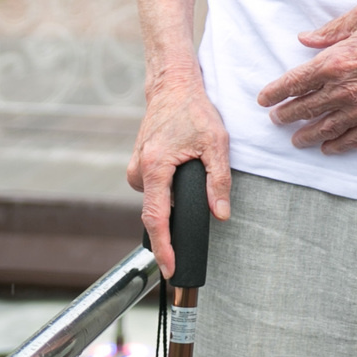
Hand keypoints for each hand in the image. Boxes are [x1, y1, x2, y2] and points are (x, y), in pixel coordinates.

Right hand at [125, 66, 229, 279]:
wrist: (172, 87)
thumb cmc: (194, 111)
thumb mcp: (216, 144)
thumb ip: (218, 181)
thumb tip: (221, 214)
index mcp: (155, 166)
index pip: (156, 218)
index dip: (164, 247)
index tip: (170, 268)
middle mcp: (139, 170)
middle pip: (155, 212)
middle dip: (174, 224)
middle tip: (197, 212)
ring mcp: (135, 168)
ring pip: (156, 201)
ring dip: (174, 200)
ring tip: (193, 172)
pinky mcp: (138, 167)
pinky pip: (153, 191)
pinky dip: (168, 191)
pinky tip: (181, 173)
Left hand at [257, 0, 356, 154]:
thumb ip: (330, 31)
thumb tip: (304, 39)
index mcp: (335, 61)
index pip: (294, 82)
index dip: (275, 92)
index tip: (264, 99)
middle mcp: (344, 89)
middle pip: (305, 108)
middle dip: (286, 115)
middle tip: (276, 119)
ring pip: (325, 128)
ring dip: (306, 135)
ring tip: (296, 139)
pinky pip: (353, 138)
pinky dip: (338, 145)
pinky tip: (328, 148)